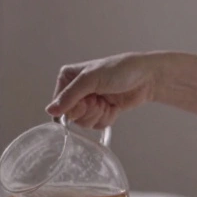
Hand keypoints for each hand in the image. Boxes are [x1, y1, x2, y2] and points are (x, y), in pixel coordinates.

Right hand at [45, 53, 159, 128]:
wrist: (146, 77)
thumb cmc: (120, 70)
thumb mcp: (90, 79)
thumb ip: (70, 95)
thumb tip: (50, 110)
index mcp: (68, 78)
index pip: (58, 104)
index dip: (72, 108)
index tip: (86, 101)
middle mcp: (75, 91)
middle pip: (71, 116)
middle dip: (88, 111)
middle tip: (99, 99)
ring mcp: (88, 102)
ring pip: (84, 123)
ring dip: (98, 114)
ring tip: (107, 101)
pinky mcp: (100, 111)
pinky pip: (96, 125)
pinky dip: (107, 118)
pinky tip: (113, 106)